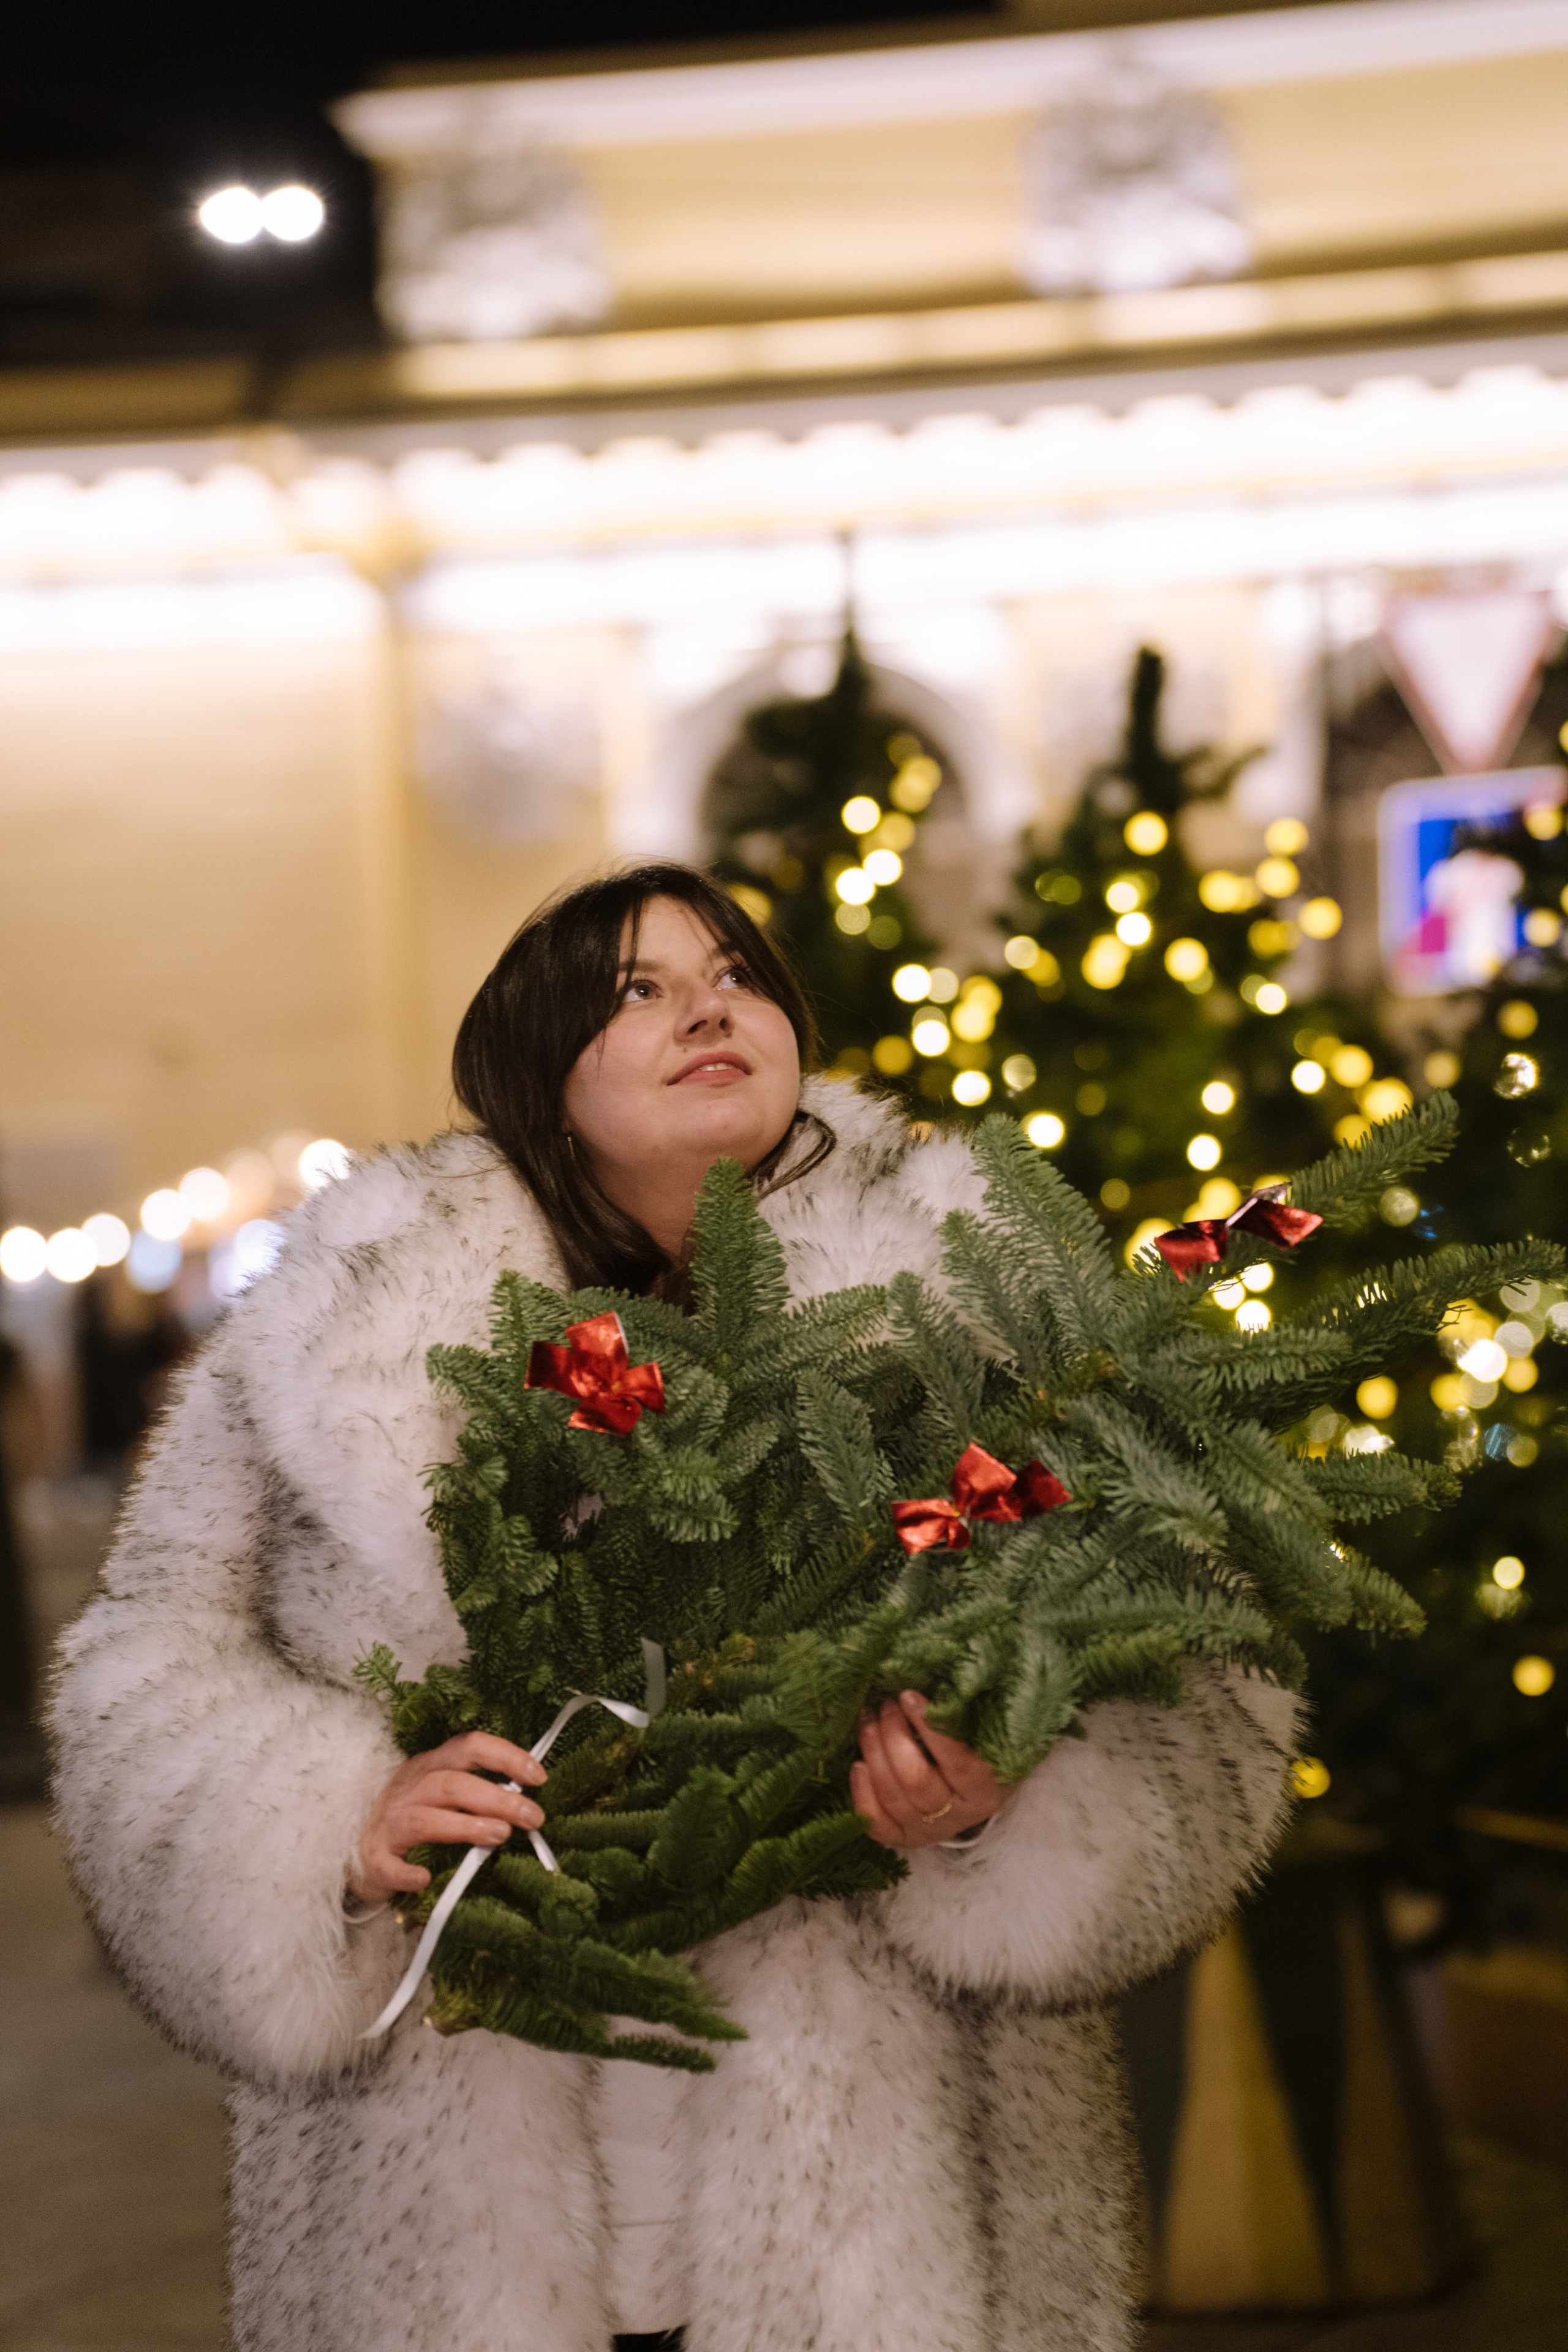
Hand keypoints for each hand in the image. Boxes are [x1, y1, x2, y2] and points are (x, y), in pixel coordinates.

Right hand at [349, 1733, 547, 1903]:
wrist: (359, 1844)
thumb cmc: (415, 1815)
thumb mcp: (443, 1792)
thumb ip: (478, 1792)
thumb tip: (528, 1802)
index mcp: (431, 1765)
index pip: (470, 1746)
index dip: (506, 1757)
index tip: (538, 1777)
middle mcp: (409, 1788)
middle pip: (453, 1784)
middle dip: (497, 1798)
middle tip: (533, 1817)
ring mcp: (389, 1822)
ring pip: (426, 1819)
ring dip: (465, 1826)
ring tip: (500, 1835)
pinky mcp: (375, 1858)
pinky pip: (389, 1865)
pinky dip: (406, 1872)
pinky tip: (424, 1878)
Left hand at [850, 1691, 1011, 1849]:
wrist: (976, 1788)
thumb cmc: (977, 1746)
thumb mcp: (980, 1729)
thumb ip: (962, 1710)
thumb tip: (927, 1673)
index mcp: (987, 1787)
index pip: (955, 1760)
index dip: (927, 1727)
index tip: (907, 1695)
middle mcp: (959, 1814)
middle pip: (915, 1781)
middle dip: (892, 1737)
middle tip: (884, 1705)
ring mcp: (930, 1830)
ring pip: (893, 1798)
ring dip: (873, 1754)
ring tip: (868, 1722)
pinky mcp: (904, 1838)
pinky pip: (876, 1823)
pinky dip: (862, 1793)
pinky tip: (858, 1765)